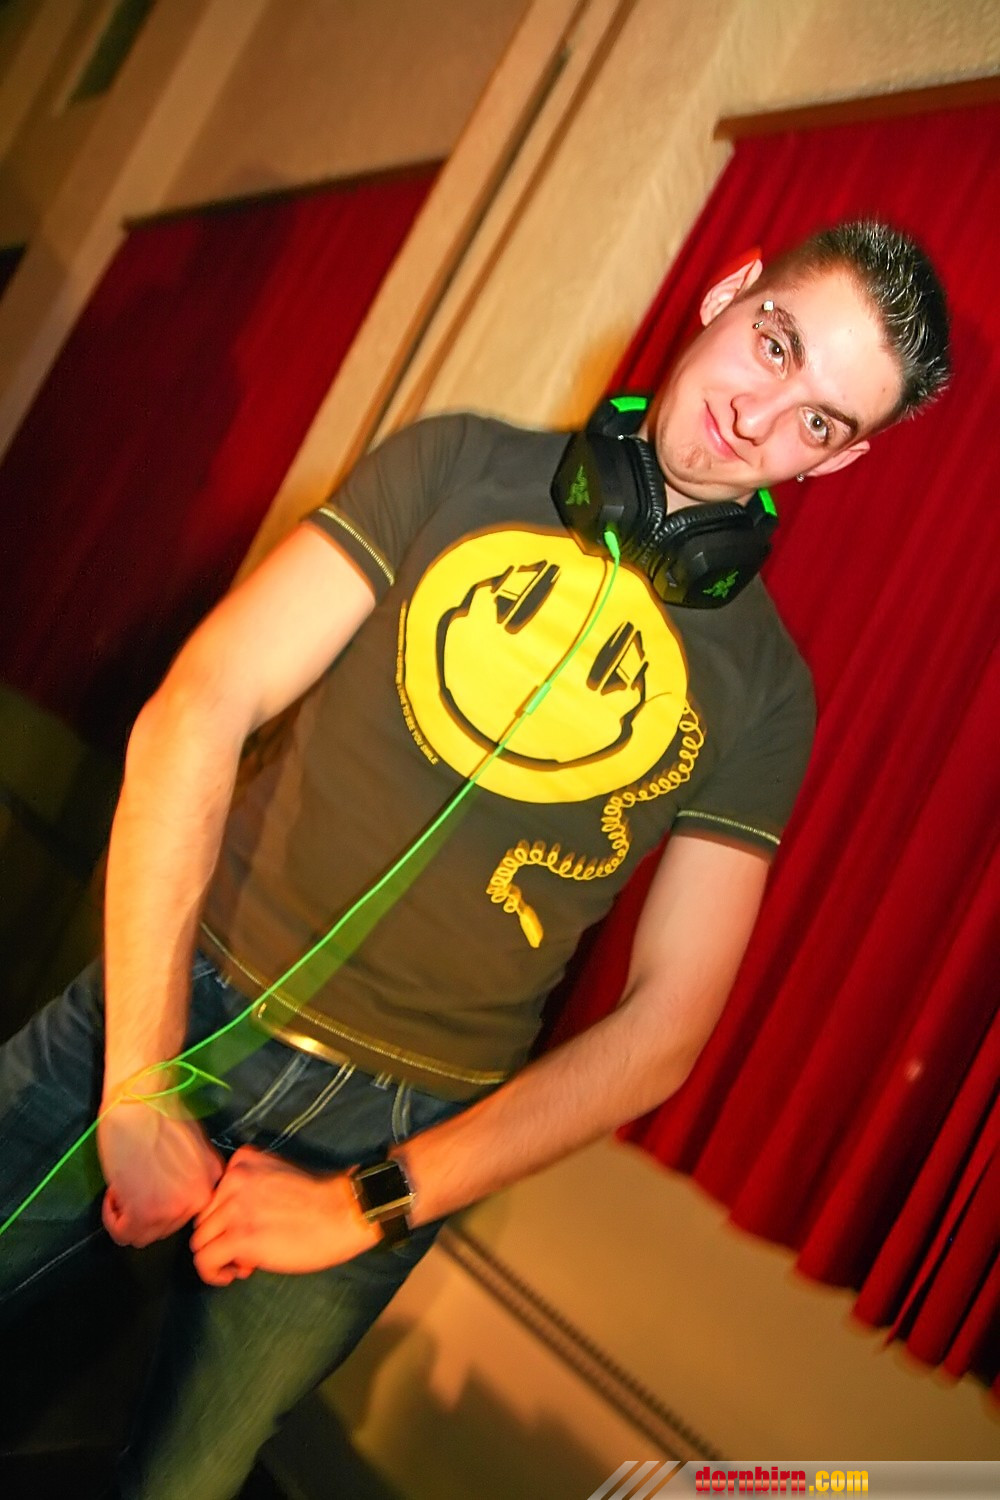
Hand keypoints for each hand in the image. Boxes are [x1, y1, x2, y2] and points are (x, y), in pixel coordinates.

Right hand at [98, 1099, 223, 1247]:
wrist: (141, 1098)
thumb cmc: (159, 1112)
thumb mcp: (193, 1145)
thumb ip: (191, 1173)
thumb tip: (175, 1189)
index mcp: (212, 1182)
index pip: (185, 1213)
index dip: (161, 1201)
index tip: (149, 1186)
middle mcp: (198, 1199)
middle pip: (165, 1228)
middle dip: (144, 1209)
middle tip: (132, 1183)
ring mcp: (173, 1208)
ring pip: (143, 1235)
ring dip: (127, 1214)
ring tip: (124, 1184)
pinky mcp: (145, 1211)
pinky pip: (122, 1234)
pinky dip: (112, 1217)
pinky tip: (114, 1191)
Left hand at [190, 1146, 380, 1284]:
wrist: (344, 1211)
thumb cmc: (320, 1197)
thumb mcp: (278, 1174)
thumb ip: (250, 1188)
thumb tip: (231, 1227)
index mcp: (243, 1160)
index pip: (213, 1195)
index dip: (226, 1217)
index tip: (247, 1229)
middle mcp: (233, 1179)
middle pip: (204, 1219)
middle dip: (221, 1238)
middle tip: (247, 1251)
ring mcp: (234, 1208)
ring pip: (199, 1241)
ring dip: (218, 1256)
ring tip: (244, 1263)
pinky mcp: (240, 1237)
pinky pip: (204, 1261)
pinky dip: (213, 1273)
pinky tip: (232, 1275)